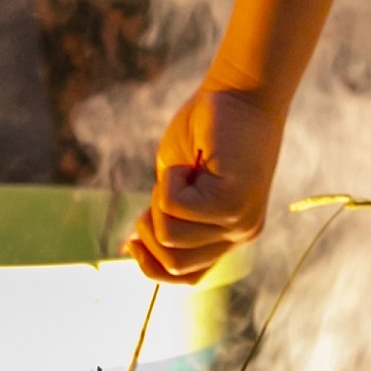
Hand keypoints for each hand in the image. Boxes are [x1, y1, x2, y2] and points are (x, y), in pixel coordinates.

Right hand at [129, 83, 283, 281]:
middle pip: (175, 266)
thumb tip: (129, 251)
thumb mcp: (176, 181)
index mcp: (230, 235)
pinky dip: (169, 182)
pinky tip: (190, 161)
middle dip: (150, 231)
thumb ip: (163, 217)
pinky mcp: (232, 204)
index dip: (153, 267)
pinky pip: (175, 209)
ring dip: (160, 199)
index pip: (189, 279)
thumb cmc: (207, 129)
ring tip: (182, 170)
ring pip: (170, 237)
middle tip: (159, 192)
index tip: (132, 239)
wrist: (239, 91)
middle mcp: (241, 235)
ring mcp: (240, 223)